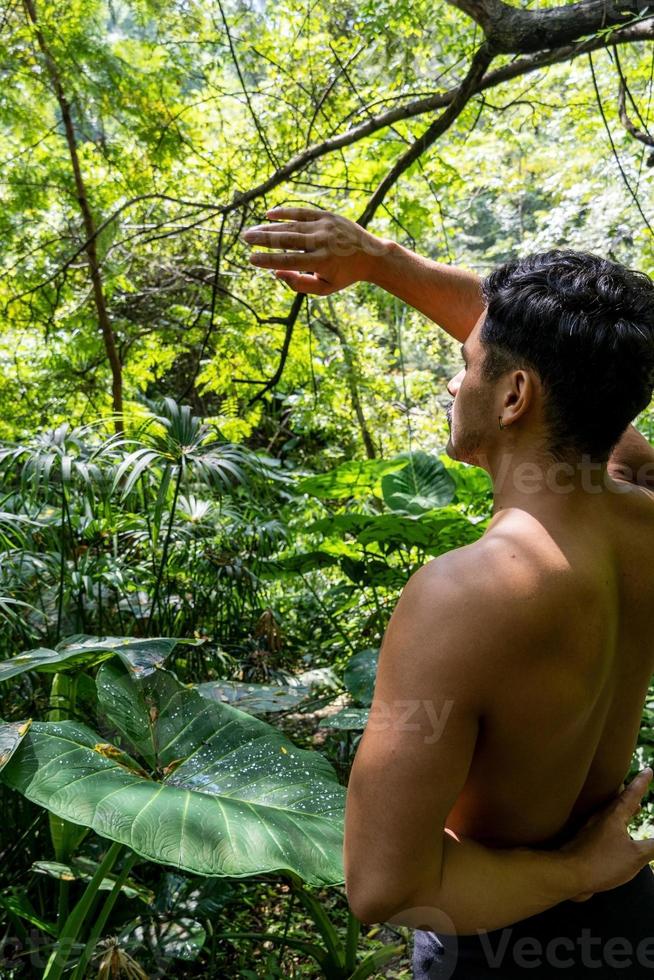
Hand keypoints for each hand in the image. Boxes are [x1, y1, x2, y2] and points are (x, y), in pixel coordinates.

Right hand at [241, 207, 389, 294]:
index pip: (289, 261)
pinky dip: (285, 213)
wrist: (371, 255)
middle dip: (263, 239)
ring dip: (269, 228)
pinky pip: (302, 212)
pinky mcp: (327, 216)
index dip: (268, 260)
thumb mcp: (325, 288)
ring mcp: (324, 227)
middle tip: (245, 239)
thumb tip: (276, 273)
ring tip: (252, 232)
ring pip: (291, 226)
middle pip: (287, 240)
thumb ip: (300, 284)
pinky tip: (269, 215)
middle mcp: (322, 242)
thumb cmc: (344, 275)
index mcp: (321, 262)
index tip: (251, 260)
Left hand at [562, 767, 653, 901]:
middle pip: (618, 800)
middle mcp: (601, 818)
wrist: (569, 874)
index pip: (631, 795)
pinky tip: (616, 835)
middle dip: (631, 793)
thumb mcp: (636, 856)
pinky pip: (603, 827)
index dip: (641, 782)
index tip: (649, 770)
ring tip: (635, 809)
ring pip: (610, 813)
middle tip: (639, 785)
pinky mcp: (585, 842)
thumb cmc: (603, 862)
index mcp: (614, 816)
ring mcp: (591, 829)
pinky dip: (614, 824)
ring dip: (623, 809)